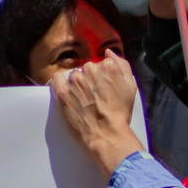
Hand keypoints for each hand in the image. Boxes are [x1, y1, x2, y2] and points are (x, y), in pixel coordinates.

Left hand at [51, 50, 143, 172]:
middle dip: (91, 79)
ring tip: (83, 99)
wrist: (106, 134)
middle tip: (95, 95)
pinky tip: (68, 93)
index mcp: (109, 66)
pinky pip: (56, 78)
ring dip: (77, 84)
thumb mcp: (130, 88)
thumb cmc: (120, 113)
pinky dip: (60, 83)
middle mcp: (90, 70)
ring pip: (73, 75)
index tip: (105, 88)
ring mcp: (75, 80)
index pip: (102, 64)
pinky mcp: (62, 91)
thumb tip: (109, 53)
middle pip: (87, 68)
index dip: (104, 77)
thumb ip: (123, 65)